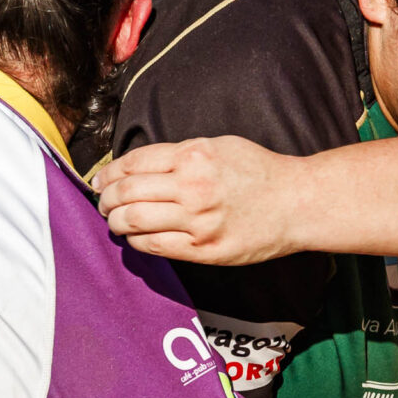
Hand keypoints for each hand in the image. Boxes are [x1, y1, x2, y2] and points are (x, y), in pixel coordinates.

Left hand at [97, 137, 305, 265]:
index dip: (108, 173)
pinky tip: (136, 237)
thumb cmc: (260, 172)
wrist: (296, 204)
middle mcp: (192, 187)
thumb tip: (139, 167)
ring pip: (133, 221)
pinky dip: (136, 241)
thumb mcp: (219, 147)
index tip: (101, 180)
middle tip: (104, 202)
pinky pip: (153, 246)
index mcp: (193, 156)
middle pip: (126, 192)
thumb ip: (180, 154)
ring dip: (115, 221)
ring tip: (115, 221)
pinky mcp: (204, 249)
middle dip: (106, 199)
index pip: (133, 164)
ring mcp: (197, 221)